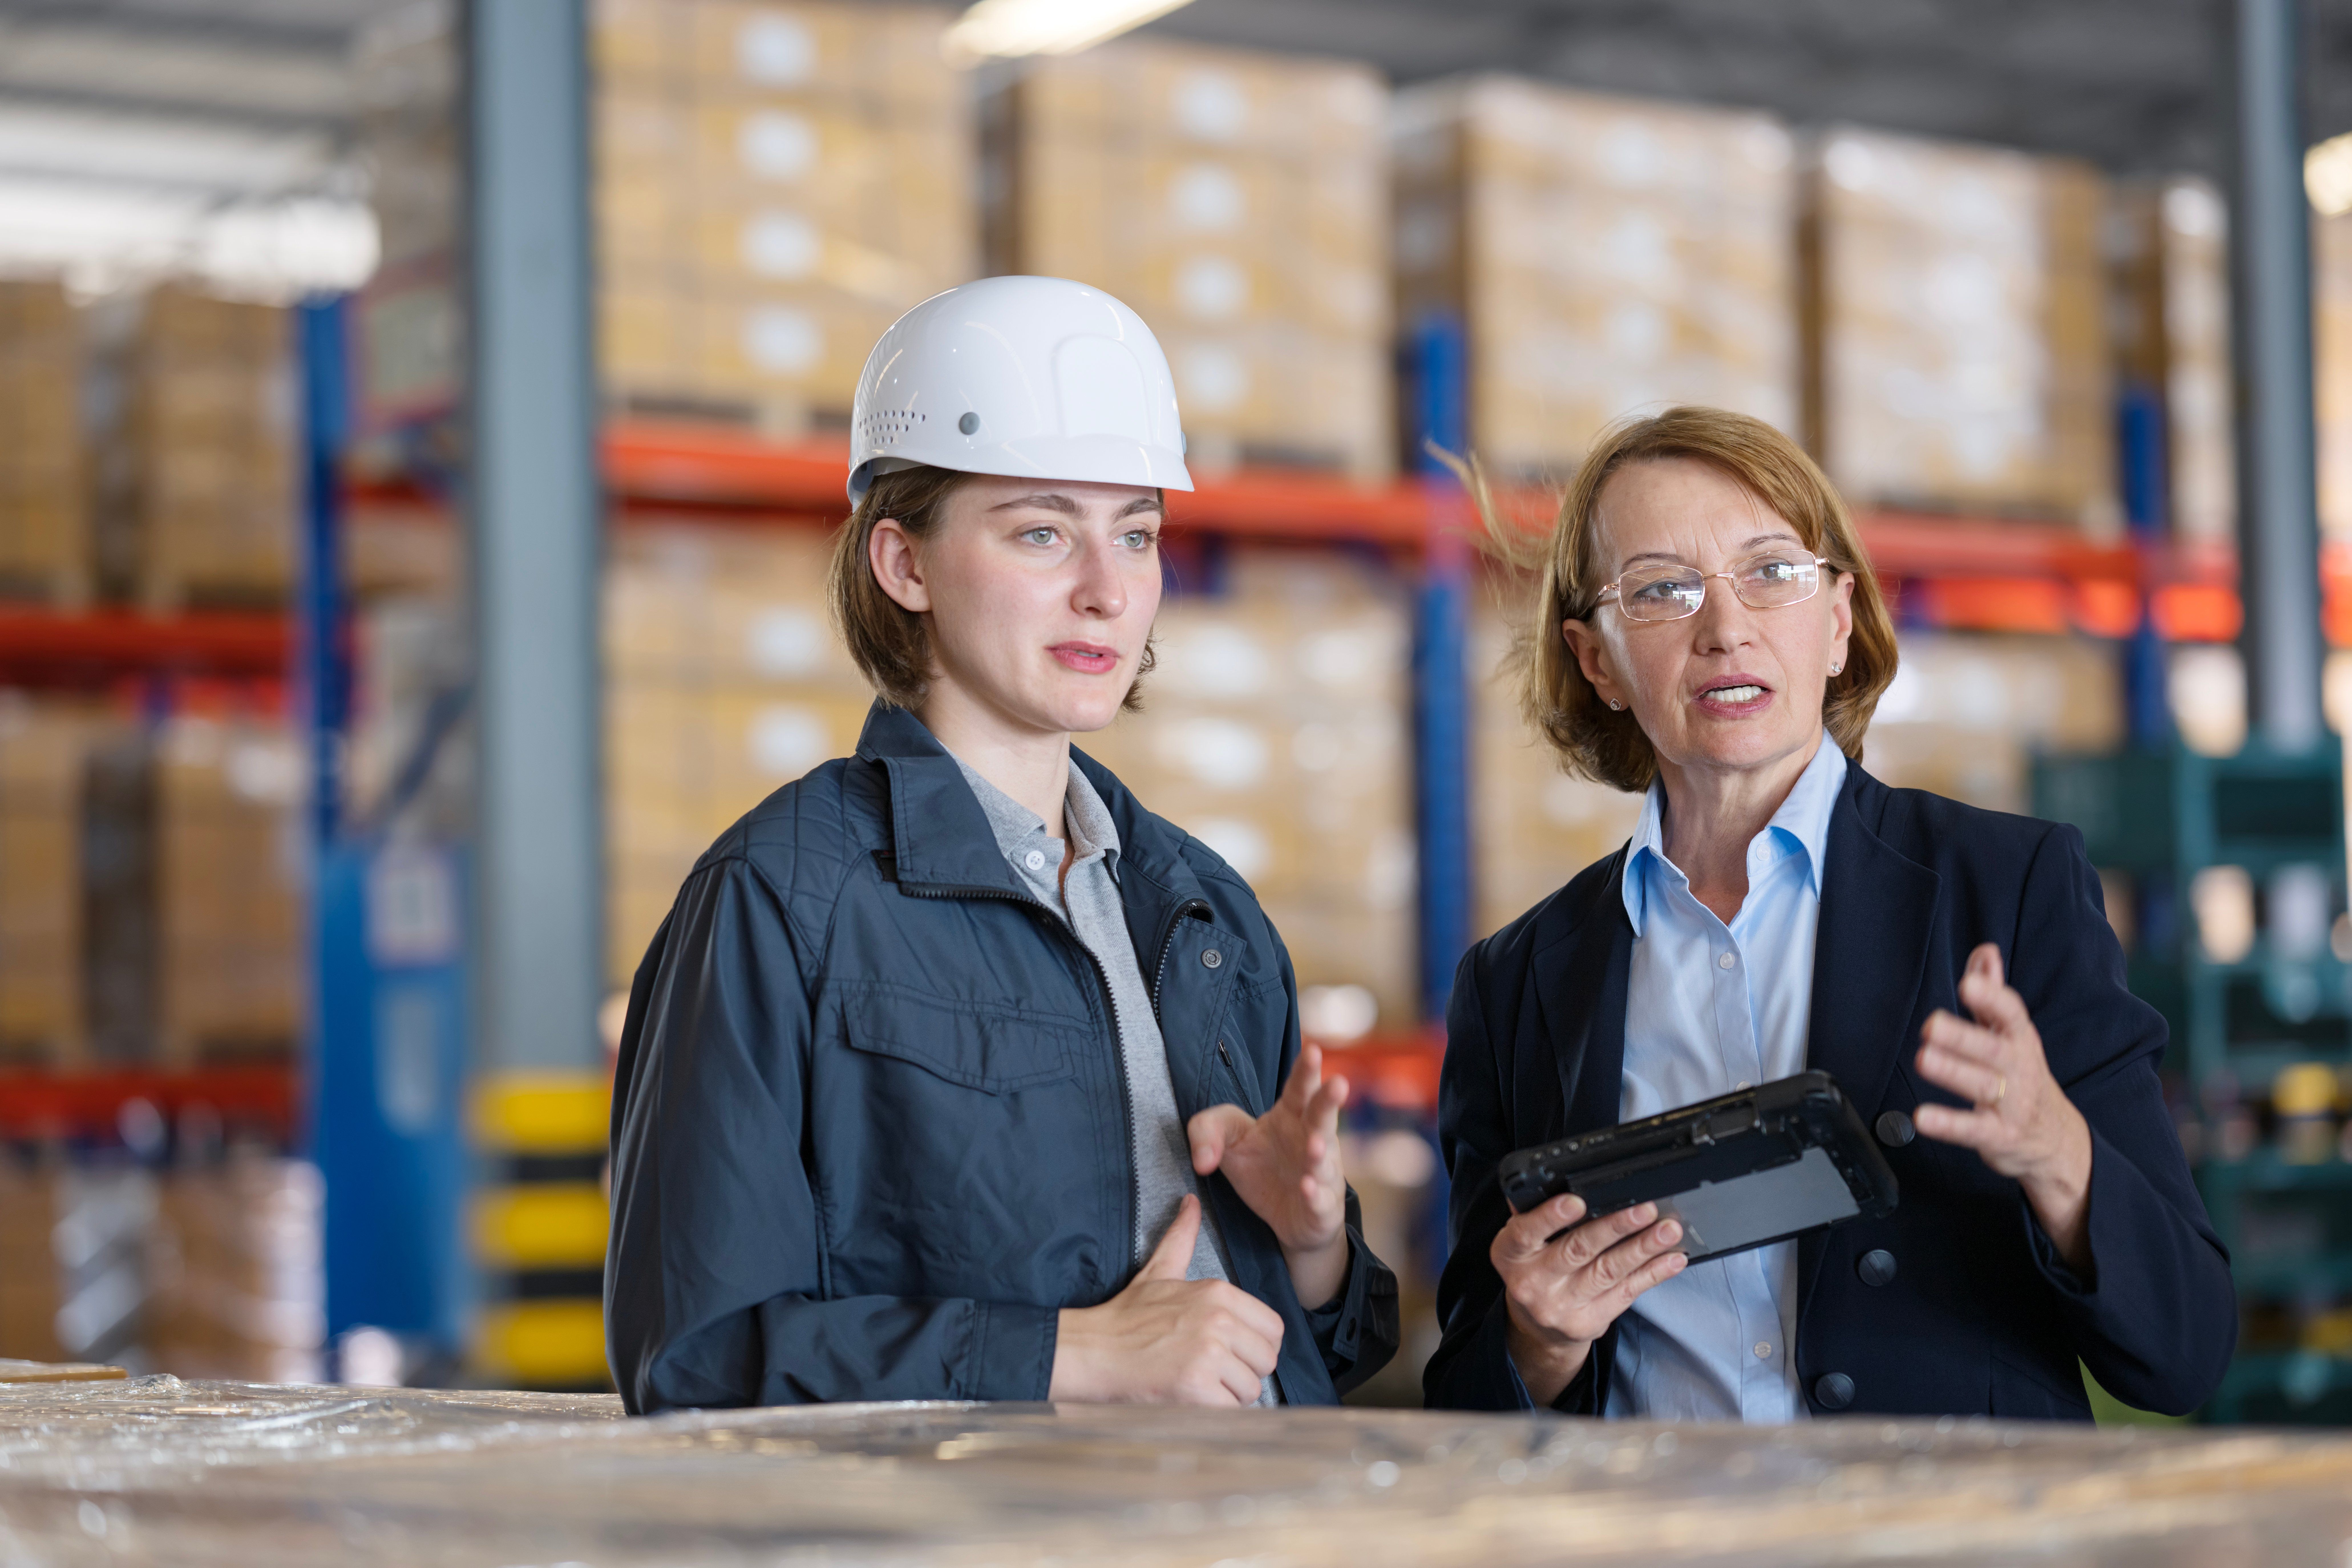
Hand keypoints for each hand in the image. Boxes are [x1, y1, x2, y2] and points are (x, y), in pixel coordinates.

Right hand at [1049, 1195, 1283, 1405]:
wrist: (1091, 1350)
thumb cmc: (1127, 1317)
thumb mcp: (1158, 1271)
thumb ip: (1181, 1238)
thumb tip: (1191, 1202)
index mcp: (1219, 1293)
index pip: (1274, 1329)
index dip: (1256, 1345)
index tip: (1230, 1351)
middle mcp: (1219, 1320)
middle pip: (1266, 1361)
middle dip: (1244, 1372)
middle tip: (1211, 1371)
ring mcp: (1208, 1354)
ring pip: (1251, 1389)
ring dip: (1228, 1396)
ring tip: (1196, 1383)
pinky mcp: (1196, 1387)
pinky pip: (1231, 1410)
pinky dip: (1214, 1412)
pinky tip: (1189, 1399)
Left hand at [1188, 1043, 1349, 1306]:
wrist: (1281, 1216)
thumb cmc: (1259, 1166)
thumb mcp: (1226, 1140)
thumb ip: (1205, 1132)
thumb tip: (1201, 1160)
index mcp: (1291, 1116)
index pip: (1298, 1089)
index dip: (1306, 1070)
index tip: (1313, 1050)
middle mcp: (1312, 1139)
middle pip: (1321, 1116)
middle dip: (1329, 1101)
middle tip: (1338, 1083)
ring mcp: (1320, 1173)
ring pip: (1324, 1161)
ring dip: (1320, 1153)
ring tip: (1314, 1145)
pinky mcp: (1320, 1206)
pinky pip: (1319, 1200)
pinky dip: (1314, 1195)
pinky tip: (1306, 1188)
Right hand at [1493, 1193, 1685, 1404]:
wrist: (1539, 1329)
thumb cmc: (1535, 1268)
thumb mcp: (1522, 1243)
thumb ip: (1536, 1216)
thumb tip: (1563, 1180)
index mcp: (1511, 1255)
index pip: (1526, 1232)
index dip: (1550, 1216)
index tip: (1576, 1200)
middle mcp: (1533, 1283)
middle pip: (1577, 1250)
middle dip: (1615, 1227)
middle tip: (1645, 1209)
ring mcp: (1563, 1306)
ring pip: (1608, 1271)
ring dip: (1642, 1249)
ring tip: (1668, 1230)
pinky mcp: (1591, 1321)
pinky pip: (1627, 1293)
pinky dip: (1653, 1274)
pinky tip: (1672, 1259)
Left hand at [1914, 942, 2094, 1272]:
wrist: (2055, 1140)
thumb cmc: (2022, 1076)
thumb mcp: (2012, 1035)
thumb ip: (1993, 994)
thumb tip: (1985, 952)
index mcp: (2019, 1039)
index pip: (2011, 1013)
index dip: (1991, 997)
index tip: (1969, 983)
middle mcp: (2018, 1069)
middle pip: (1991, 1049)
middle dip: (1962, 1036)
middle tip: (1931, 1025)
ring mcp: (2011, 1104)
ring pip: (1981, 1086)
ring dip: (1952, 1072)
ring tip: (1924, 1058)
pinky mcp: (2000, 1136)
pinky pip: (1973, 1129)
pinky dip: (1948, 1124)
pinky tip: (1921, 1117)